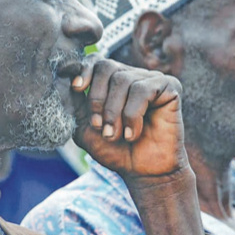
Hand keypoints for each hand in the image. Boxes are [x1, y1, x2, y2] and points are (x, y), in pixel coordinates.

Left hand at [71, 56, 204, 234]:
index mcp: (112, 81)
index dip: (84, 71)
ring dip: (114, 112)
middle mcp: (132, 75)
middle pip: (106, 67)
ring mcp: (151, 79)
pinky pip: (142, 90)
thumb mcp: (86, 129)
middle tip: (99, 127)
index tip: (76, 89)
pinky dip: (133, 115)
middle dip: (97, 99)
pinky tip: (133, 134)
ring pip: (123, 80)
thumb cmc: (116, 151)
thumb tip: (64, 79)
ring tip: (116, 135)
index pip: (96, 61)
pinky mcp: (169, 87)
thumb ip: (75, 105)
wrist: (144, 172)